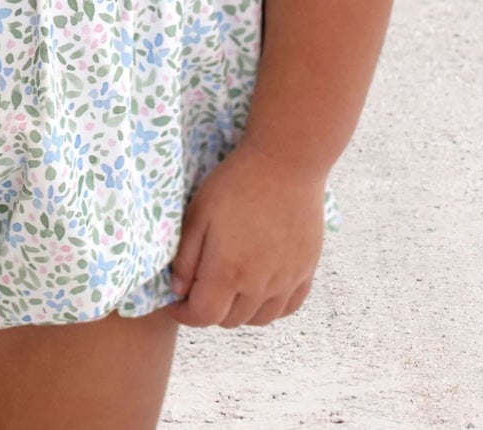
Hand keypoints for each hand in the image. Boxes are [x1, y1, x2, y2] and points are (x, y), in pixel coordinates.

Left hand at [164, 141, 325, 327]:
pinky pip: (287, 307)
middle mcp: (260, 285)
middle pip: (229, 320)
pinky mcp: (306, 270)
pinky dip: (270, 306)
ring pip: (259, 319)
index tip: (176, 301)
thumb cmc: (237, 182)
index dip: (184, 314)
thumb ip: (185, 257)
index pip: (203, 317)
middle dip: (209, 309)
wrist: (286, 162)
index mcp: (228, 272)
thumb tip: (178, 290)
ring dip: (239, 310)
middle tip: (200, 286)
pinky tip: (259, 288)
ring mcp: (287, 280)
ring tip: (229, 286)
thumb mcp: (199, 213)